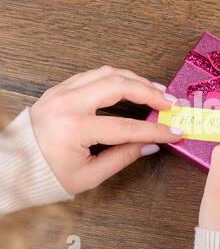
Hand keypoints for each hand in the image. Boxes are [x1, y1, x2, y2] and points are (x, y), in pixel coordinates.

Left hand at [30, 65, 182, 194]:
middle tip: (170, 102)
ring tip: (157, 90)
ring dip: (136, 79)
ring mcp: (62, 91)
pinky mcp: (60, 88)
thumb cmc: (47, 174)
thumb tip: (150, 145)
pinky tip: (131, 84)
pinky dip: (117, 77)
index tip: (174, 132)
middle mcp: (68, 103)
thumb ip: (122, 158)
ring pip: (108, 73)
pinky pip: (94, 74)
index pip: (126, 127)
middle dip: (150, 93)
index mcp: (74, 129)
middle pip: (119, 86)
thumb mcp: (88, 176)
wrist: (15, 165)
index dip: (155, 130)